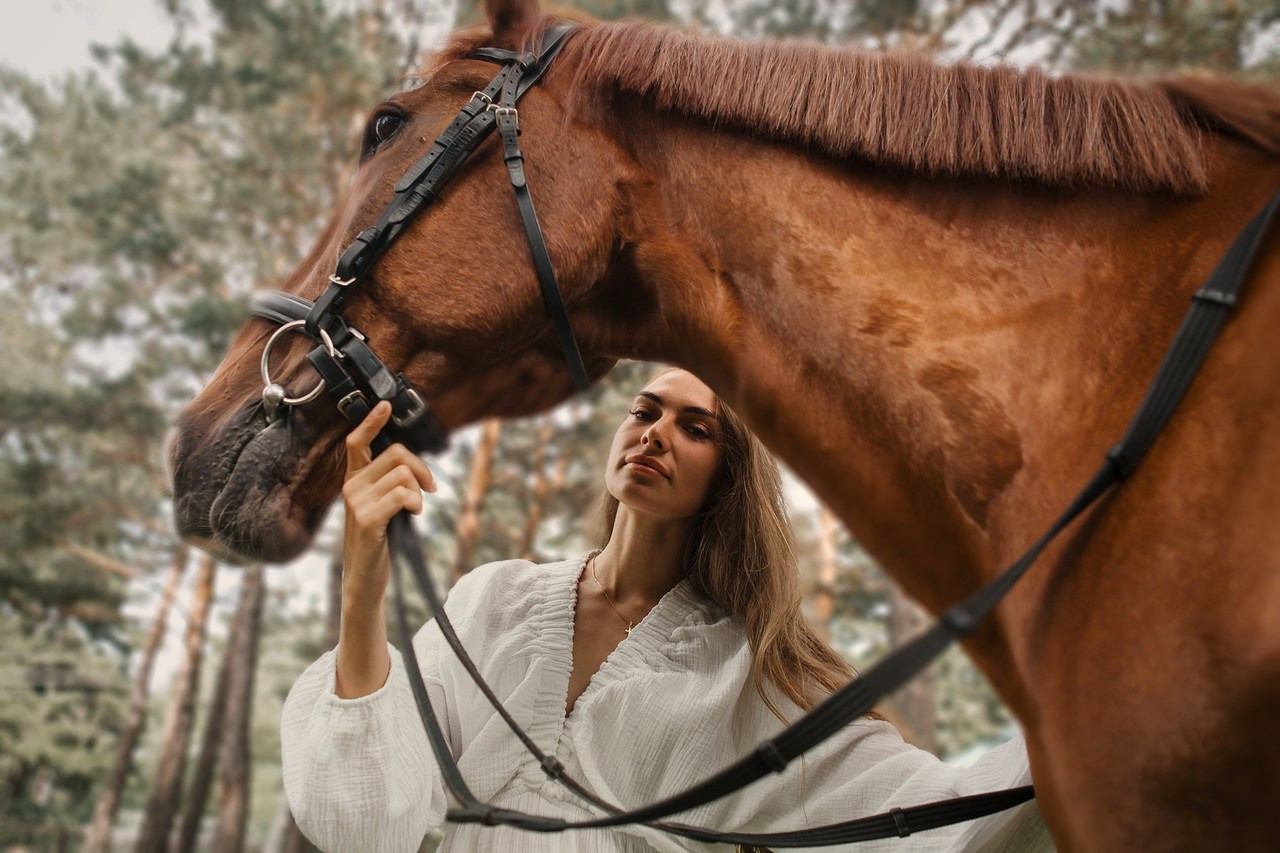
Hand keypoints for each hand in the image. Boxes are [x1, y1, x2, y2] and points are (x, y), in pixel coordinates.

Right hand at [341, 400, 436, 605]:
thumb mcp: (382, 506)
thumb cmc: (379, 540)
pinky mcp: (367, 519)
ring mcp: (356, 502)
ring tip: (415, 509)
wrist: (365, 578)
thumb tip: (413, 464)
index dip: (371, 422)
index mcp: (354, 480)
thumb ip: (390, 483)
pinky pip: (403, 495)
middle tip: (429, 488)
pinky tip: (413, 516)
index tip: (385, 405)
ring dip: (420, 491)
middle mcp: (351, 486)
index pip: (356, 442)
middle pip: (396, 454)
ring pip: (403, 475)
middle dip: (421, 468)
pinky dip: (416, 503)